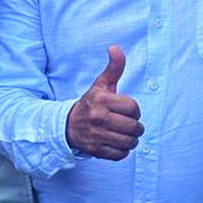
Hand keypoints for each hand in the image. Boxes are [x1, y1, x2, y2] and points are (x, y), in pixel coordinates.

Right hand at [64, 46, 143, 160]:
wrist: (67, 125)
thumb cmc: (90, 104)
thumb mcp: (100, 85)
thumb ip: (113, 67)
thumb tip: (115, 47)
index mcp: (102, 100)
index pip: (134, 108)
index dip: (134, 110)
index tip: (127, 110)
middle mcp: (98, 118)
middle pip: (134, 127)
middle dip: (136, 127)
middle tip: (129, 125)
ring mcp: (97, 135)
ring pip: (130, 142)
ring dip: (131, 140)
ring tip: (125, 135)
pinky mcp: (96, 150)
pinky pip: (121, 155)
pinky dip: (122, 151)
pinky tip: (117, 143)